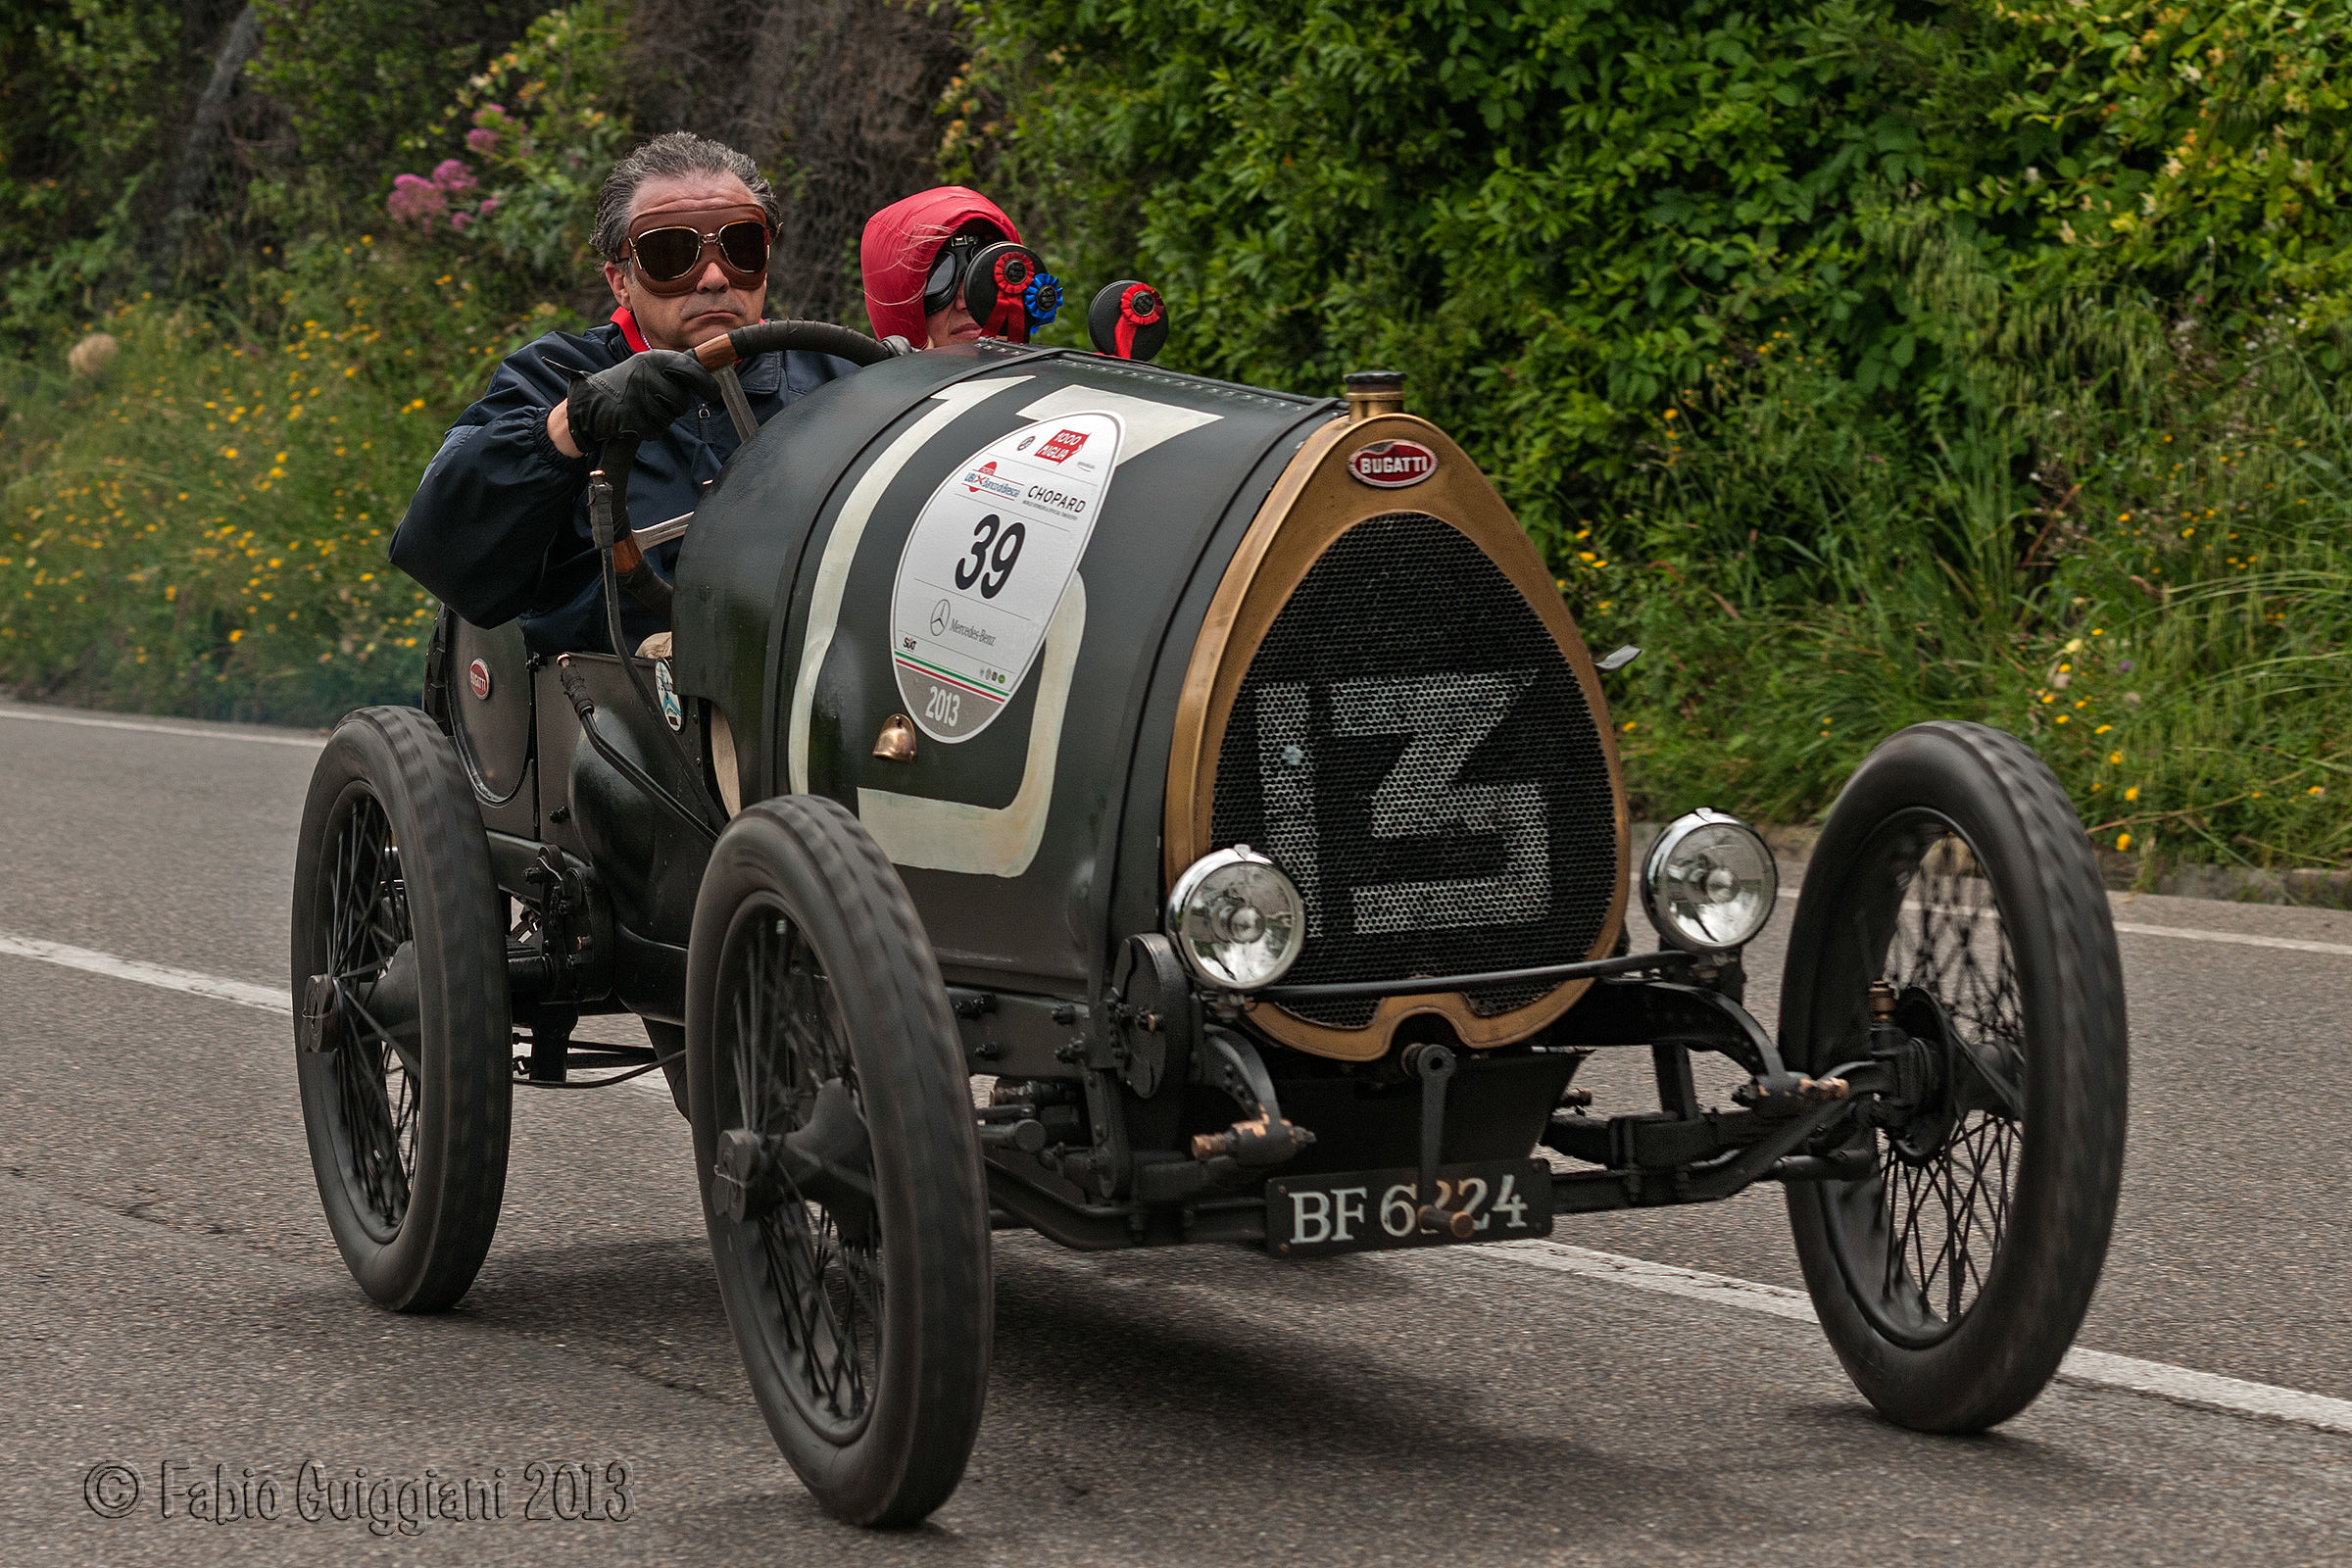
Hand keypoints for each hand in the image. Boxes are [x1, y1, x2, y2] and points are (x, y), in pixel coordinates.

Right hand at [565, 349, 718, 447]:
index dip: (705, 383)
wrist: (590, 401)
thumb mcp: (649, 368)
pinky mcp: (632, 417)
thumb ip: (675, 370)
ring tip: (641, 408)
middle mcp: (647, 373)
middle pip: (682, 401)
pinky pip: (656, 430)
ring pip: (669, 417)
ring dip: (660, 418)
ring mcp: (639, 395)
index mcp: (653, 359)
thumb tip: (711, 374)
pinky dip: (648, 429)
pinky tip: (634, 419)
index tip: (713, 393)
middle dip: (674, 406)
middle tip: (655, 400)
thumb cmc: (626, 385)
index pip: (689, 368)